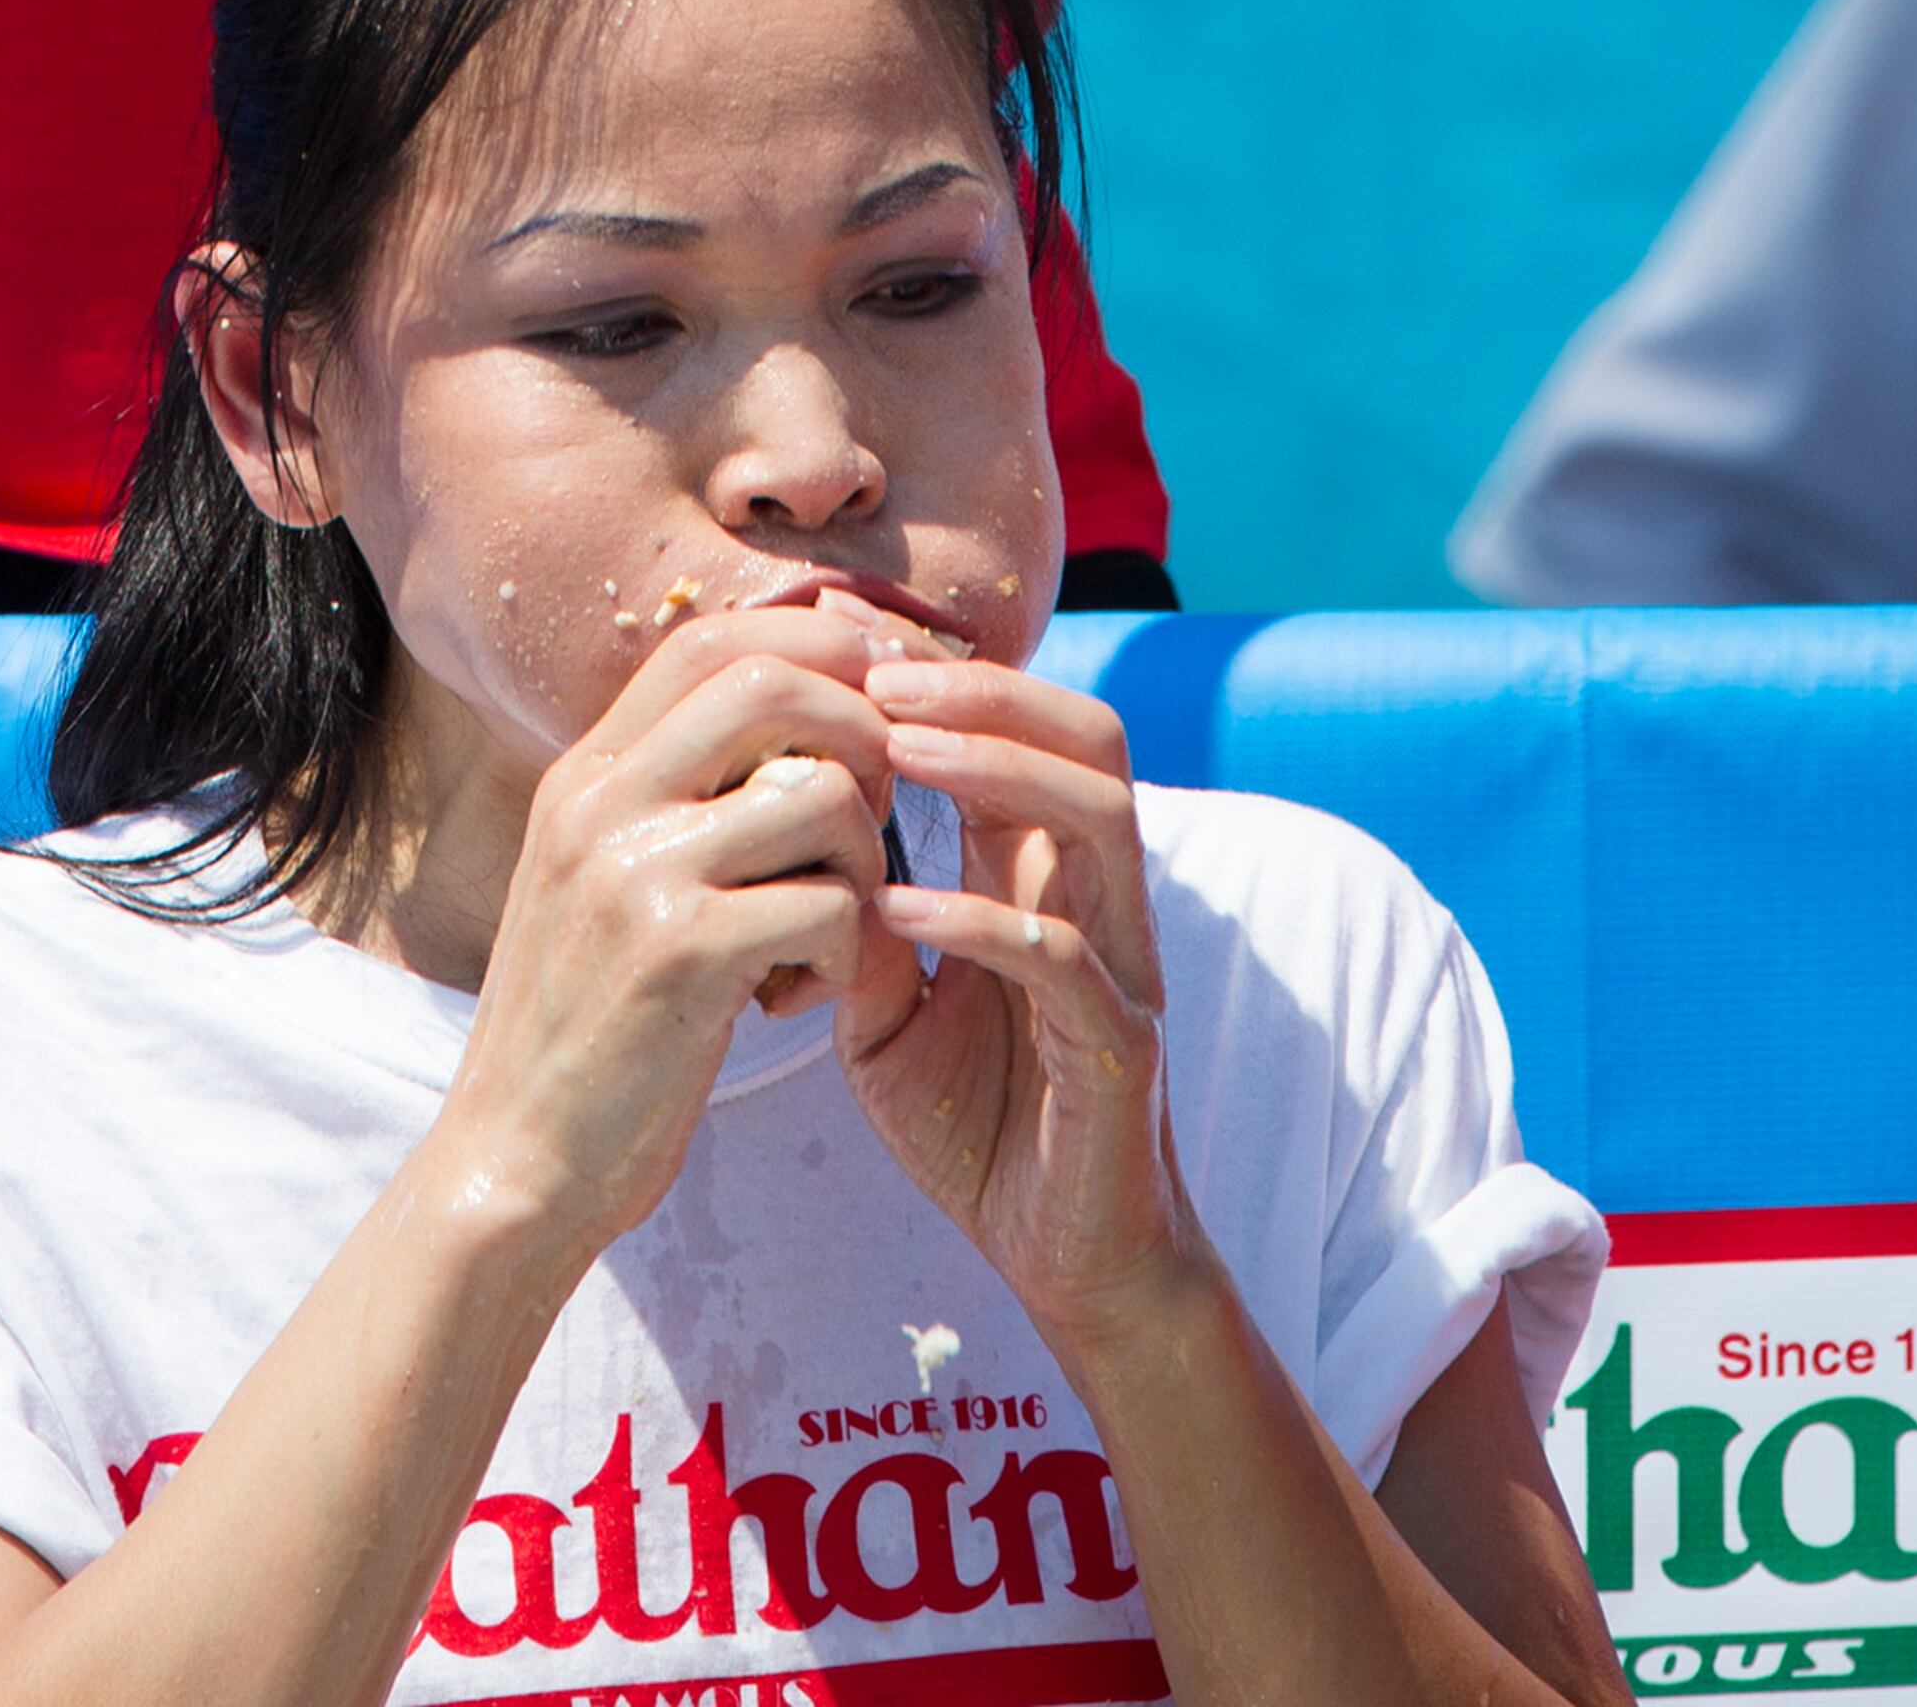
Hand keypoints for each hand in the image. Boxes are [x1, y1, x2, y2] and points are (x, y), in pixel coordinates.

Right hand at [440, 601, 904, 1255]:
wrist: (514, 1159)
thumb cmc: (586, 1025)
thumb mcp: (602, 878)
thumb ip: (674, 795)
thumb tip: (802, 711)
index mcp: (586, 772)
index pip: (711, 639)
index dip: (815, 647)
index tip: (875, 701)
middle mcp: (602, 799)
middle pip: (773, 682)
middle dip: (863, 734)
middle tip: (872, 821)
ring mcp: (637, 871)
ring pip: (822, 793)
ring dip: (861, 864)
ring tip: (827, 930)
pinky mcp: (681, 955)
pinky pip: (828, 907)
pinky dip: (846, 954)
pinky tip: (796, 999)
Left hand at [831, 657, 1201, 1356]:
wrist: (1065, 1265)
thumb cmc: (978, 1123)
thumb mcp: (888, 1012)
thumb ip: (858, 927)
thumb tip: (795, 839)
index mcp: (1043, 877)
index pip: (1026, 731)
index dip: (948, 680)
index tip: (847, 652)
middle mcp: (1098, 902)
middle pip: (1090, 738)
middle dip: (988, 690)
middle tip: (878, 676)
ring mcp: (1121, 969)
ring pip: (1100, 815)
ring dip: (998, 765)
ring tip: (897, 746)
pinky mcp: (1119, 1050)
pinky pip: (1066, 959)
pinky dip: (981, 920)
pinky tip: (899, 911)